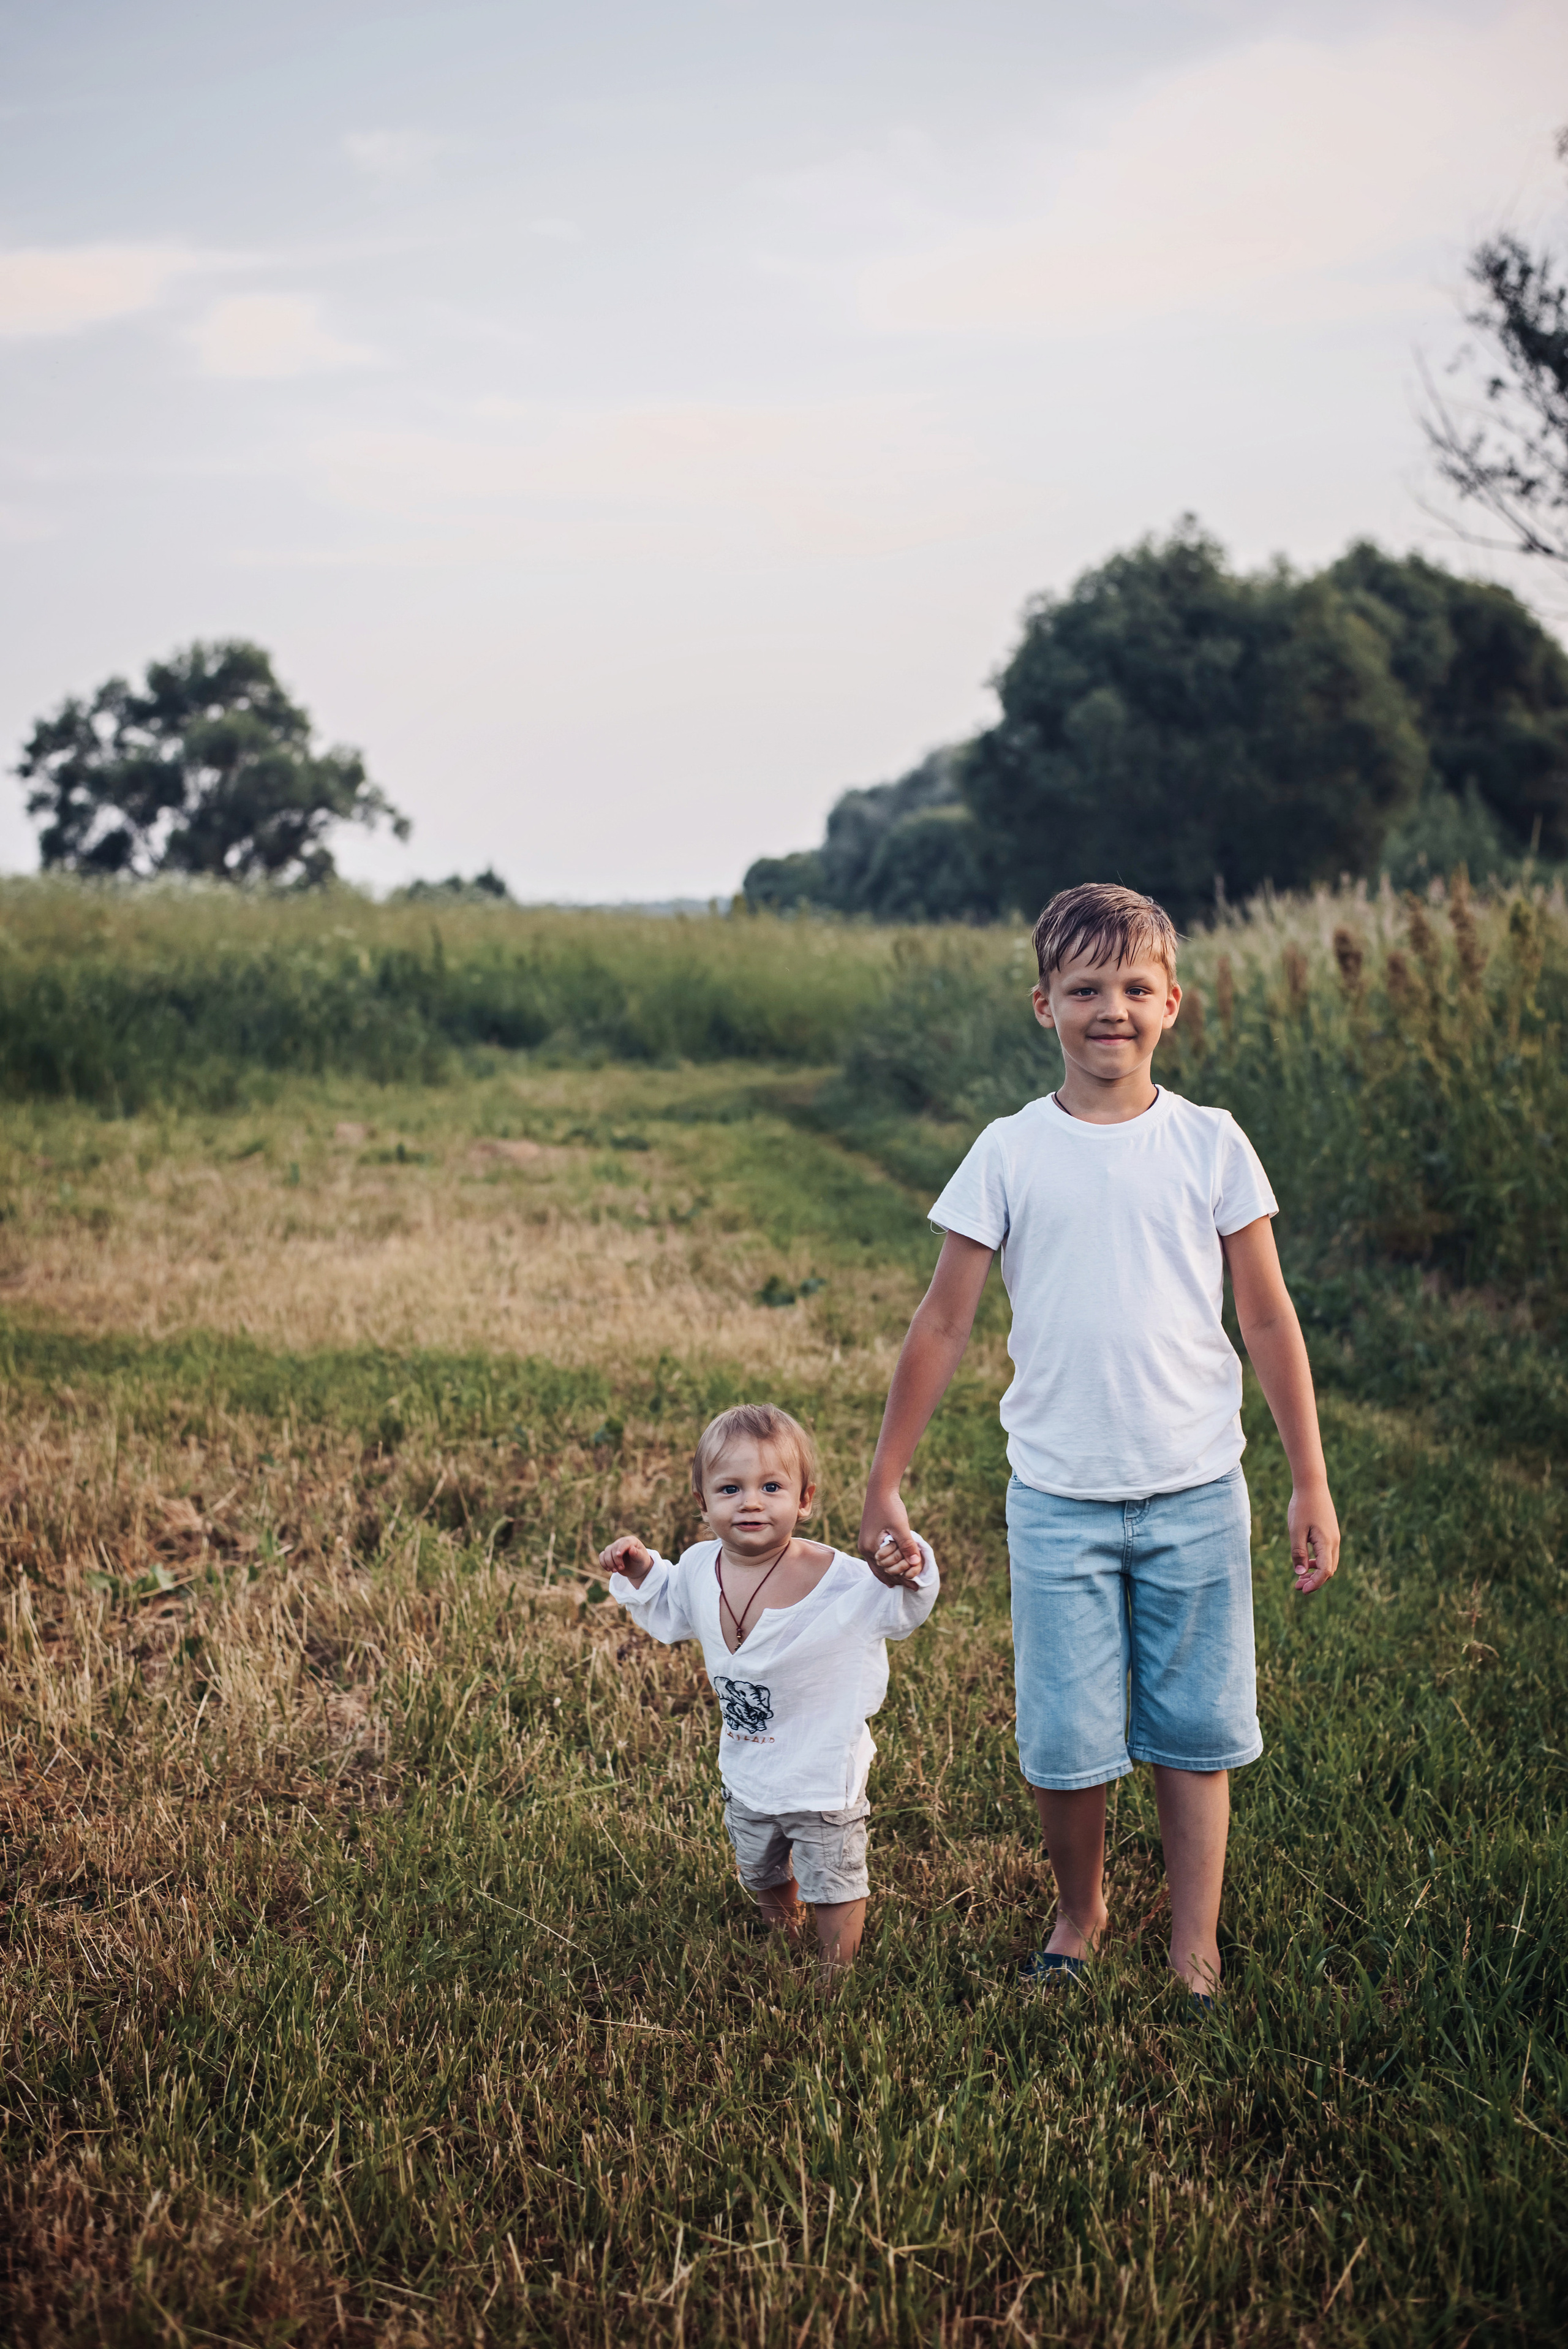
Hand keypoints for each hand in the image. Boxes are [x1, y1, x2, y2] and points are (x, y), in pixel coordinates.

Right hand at [599, 1533, 652, 1587]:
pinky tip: (608, 1569)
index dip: (621, 1548)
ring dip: (609, 1563)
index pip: (624, 1542)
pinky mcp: (609, 1554)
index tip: (619, 1555)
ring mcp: (614, 1547)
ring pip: (606, 1552)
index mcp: (631, 1540)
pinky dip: (603, 1563)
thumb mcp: (641, 1559)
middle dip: (616, 1560)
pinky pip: (601, 1556)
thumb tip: (631, 1548)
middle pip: (614, 1548)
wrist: (636, 1568)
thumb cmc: (641, 1562)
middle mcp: (621, 1542)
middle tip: (621, 1568)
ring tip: (615, 1571)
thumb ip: (637, 1553)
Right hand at [860, 1491, 922, 1585]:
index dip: (902, 1579)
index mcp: (870, 1548)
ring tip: (903, 1583)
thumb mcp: (900, 1526)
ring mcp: (865, 1544)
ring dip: (890, 1574)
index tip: (916, 1586)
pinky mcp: (869, 1538)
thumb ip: (907, 1545)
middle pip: (881, 1572)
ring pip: (878, 1567)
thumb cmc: (889, 1506)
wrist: (880, 1489)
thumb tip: (916, 1563)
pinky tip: (893, 1569)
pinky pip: (877, 1558)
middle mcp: (864, 1548)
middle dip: (897, 1580)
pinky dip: (885, 1566)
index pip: (886, 1572)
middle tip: (912, 1588)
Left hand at [1288, 1481, 1339, 1595]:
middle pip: (1329, 1570)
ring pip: (1329, 1563)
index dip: (1314, 1584)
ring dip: (1316, 1572)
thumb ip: (1298, 1553)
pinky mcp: (1330, 1533)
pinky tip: (1305, 1562)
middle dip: (1314, 1581)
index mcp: (1327, 1543)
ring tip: (1300, 1578)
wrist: (1312, 1485)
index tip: (1302, 1590)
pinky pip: (1327, 1554)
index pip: (1325, 1572)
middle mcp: (1334, 1542)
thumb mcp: (1296, 1531)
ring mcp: (1334, 1537)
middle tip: (1297, 1587)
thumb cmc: (1302, 1506)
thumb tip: (1300, 1574)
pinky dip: (1317, 1562)